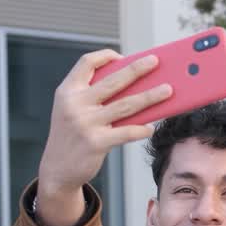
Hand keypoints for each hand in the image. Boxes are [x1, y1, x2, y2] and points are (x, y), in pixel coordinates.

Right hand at [37, 49, 171, 195]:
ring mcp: (85, 123)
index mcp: (67, 91)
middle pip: (113, 81)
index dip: (105, 56)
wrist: (57, 169)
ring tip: (168, 90)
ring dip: (150, 96)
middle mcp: (74, 104)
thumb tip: (133, 85)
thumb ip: (94, 97)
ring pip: (126, 105)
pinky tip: (151, 127)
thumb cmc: (73, 136)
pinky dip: (141, 129)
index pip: (86, 63)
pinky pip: (126, 132)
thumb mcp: (73, 110)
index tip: (122, 56)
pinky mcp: (96, 142)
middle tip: (155, 61)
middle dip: (137, 69)